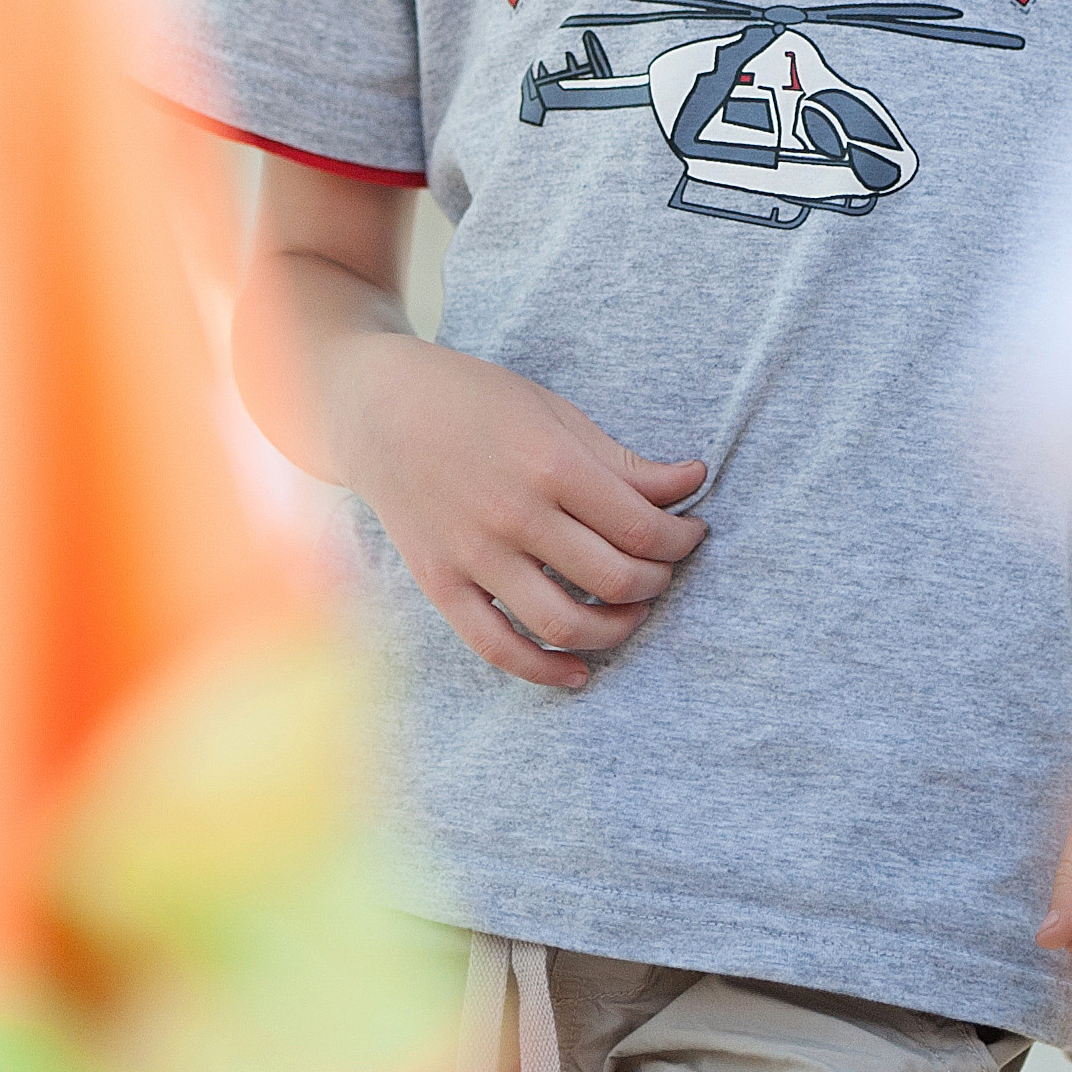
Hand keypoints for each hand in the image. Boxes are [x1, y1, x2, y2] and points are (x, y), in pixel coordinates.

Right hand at [344, 337, 707, 687]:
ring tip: (632, 613)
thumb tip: (693, 481)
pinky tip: (578, 671)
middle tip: (664, 569)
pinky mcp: (440, 584)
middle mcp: (514, 515)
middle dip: (657, 581)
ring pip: (565, 623)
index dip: (681, 540)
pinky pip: (497, 647)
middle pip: (614, 578)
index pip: (642, 528)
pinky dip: (544, 670)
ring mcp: (473, 555)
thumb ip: (623, 460)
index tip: (691, 534)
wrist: (378, 407)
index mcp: (551, 464)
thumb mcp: (555, 413)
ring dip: (616, 629)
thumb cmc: (476, 400)